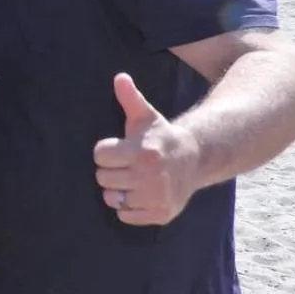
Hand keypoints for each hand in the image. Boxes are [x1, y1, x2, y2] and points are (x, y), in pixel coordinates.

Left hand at [94, 73, 202, 225]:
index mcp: (142, 151)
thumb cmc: (161, 136)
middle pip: (102, 178)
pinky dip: (127, 208)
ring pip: (111, 199)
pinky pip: (125, 216)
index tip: (119, 149)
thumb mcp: (146, 116)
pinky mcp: (160, 213)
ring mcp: (156, 196)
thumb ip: (130, 97)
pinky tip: (139, 194)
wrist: (195, 159)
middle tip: (126, 165)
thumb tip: (120, 77)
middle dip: (110, 170)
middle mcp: (150, 175)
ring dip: (117, 190)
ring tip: (131, 179)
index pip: (100, 155)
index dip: (106, 151)